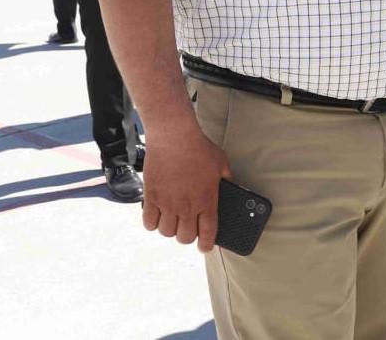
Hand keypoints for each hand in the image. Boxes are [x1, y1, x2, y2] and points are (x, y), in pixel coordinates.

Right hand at [142, 124, 233, 251]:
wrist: (174, 136)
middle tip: (187, 228)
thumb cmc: (199, 148)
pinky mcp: (151, 197)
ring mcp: (167, 203)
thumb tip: (236, 189)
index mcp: (206, 200)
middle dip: (187, 236)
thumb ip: (229, 179)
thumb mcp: (221, 163)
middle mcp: (187, 206)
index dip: (206, 245)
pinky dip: (152, 223)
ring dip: (170, 229)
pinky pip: (149, 223)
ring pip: (166, 232)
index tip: (204, 248)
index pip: (208, 234)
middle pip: (184, 238)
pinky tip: (157, 214)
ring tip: (172, 220)